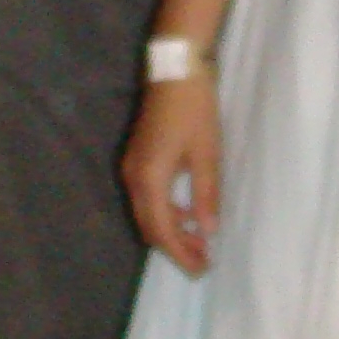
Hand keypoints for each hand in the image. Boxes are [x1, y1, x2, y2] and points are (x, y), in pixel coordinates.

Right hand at [122, 76, 221, 275]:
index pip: (162, 230)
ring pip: (146, 214)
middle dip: (174, 248)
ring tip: (199, 241)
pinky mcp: (136, 159)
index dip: (181, 254)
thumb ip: (205, 195)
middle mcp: (132, 178)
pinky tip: (186, 213)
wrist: (175, 69)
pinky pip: (146, 198)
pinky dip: (164, 213)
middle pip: (149, 227)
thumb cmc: (194, 109)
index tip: (202, 269)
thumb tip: (208, 232)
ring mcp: (131, 168)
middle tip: (203, 261)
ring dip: (170, 231)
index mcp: (149, 179)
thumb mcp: (207, 154)